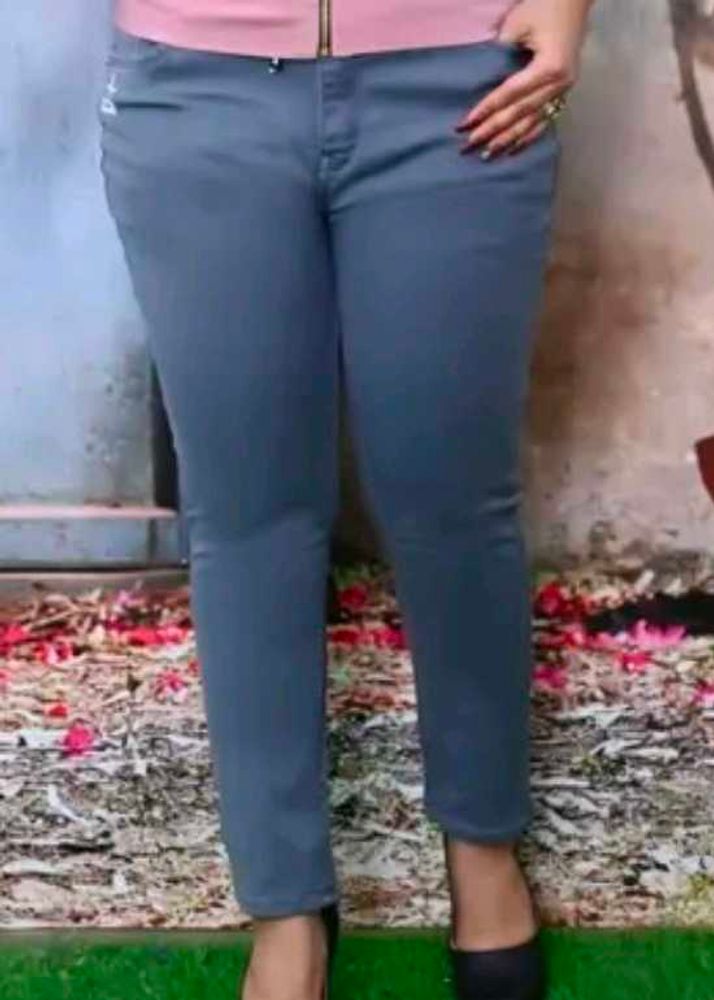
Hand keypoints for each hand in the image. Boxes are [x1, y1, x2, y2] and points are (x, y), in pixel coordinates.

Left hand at [456, 0, 593, 157]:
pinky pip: (544, 121)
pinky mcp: (563, 93)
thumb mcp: (516, 26)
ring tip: (487, 156)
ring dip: (508, 141)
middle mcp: (559, 84)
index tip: (465, 124)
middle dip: (492, 131)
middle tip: (469, 146)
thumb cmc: (542, 7)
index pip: (510, 95)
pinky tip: (512, 151)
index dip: (486, 110)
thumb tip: (482, 87)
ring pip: (532, 123)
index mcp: (549, 67)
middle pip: (519, 113)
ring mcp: (564, 91)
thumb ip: (501, 58)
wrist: (573, 1)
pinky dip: (527, 138)